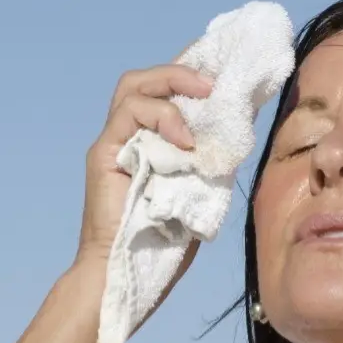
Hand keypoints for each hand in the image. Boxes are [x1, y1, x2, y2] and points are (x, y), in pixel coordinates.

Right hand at [75, 61, 213, 269]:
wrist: (129, 273)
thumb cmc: (164, 245)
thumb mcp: (201, 194)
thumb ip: (211, 163)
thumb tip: (239, 133)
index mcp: (151, 145)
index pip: (164, 94)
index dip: (187, 74)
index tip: (220, 68)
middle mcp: (129, 138)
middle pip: (144, 80)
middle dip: (180, 70)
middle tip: (213, 83)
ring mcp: (114, 143)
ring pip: (133, 87)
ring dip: (172, 85)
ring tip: (204, 98)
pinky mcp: (104, 153)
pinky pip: (128, 114)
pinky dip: (162, 118)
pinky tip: (185, 142)